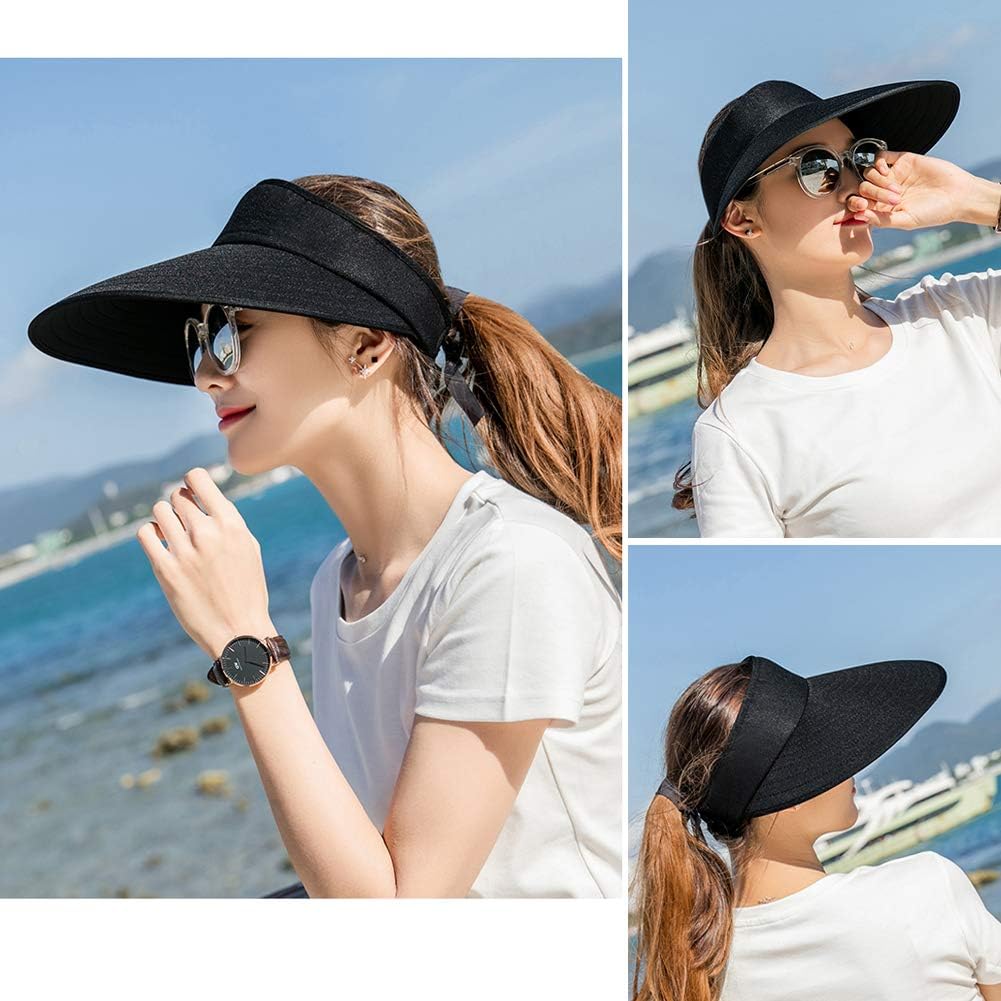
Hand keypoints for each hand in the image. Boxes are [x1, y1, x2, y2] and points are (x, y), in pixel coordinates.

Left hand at [136, 467, 272, 659]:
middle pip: (178, 495)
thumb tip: (204, 497)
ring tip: (174, 533)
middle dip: (181, 504)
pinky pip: (146, 533)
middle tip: (186, 521)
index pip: (198, 478)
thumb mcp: (248, 547)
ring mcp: (185, 551)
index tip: (194, 492)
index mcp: (232, 524)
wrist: (238, 630)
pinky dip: (151, 533)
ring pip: (160, 511)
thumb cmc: (247, 589)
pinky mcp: (166, 569)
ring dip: (166, 518)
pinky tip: (161, 542)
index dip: (193, 481)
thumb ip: (227, 520)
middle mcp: (207, 533)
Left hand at [848, 150, 986, 229]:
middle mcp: (884, 191)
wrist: (958, 195)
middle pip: (863, 187)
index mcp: (881, 208)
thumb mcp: (905, 220)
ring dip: (877, 180)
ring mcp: (893, 175)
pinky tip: (887, 170)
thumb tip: (858, 216)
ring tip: (897, 188)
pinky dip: (879, 161)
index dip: (856, 204)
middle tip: (894, 199)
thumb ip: (881, 219)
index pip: (858, 204)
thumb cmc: (933, 213)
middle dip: (873, 193)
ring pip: (869, 172)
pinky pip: (882, 157)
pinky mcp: (902, 161)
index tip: (864, 206)